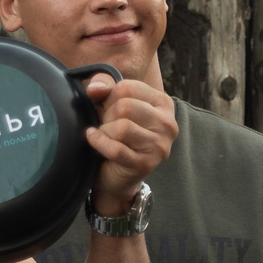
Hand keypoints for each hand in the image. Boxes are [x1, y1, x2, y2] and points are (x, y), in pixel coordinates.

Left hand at [81, 72, 178, 210]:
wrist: (115, 174)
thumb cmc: (114, 134)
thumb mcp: (109, 103)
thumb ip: (104, 87)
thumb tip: (95, 89)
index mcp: (163, 103)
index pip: (127, 88)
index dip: (109, 97)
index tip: (109, 109)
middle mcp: (167, 124)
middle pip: (125, 106)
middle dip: (107, 115)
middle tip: (106, 125)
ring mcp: (159, 146)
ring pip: (122, 127)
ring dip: (105, 130)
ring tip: (105, 134)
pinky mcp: (145, 164)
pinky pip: (116, 148)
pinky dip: (99, 142)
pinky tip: (94, 139)